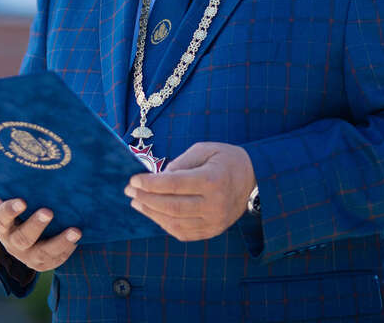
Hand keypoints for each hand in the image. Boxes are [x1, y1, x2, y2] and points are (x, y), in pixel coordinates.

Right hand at [0, 164, 81, 270]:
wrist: (28, 236)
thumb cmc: (13, 208)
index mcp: (1, 224)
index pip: (3, 218)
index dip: (11, 210)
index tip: (23, 200)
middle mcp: (14, 242)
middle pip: (23, 237)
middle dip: (36, 225)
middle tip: (49, 211)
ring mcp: (30, 255)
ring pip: (44, 251)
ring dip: (60, 242)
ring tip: (75, 231)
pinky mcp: (46, 262)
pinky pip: (57, 259)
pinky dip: (68, 249)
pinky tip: (78, 237)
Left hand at [124, 142, 255, 241]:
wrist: (254, 180)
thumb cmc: (226, 160)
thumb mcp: (205, 149)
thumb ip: (180, 162)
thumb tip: (158, 177)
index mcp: (212, 180)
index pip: (174, 185)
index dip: (150, 184)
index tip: (133, 180)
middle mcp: (214, 204)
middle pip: (171, 206)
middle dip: (145, 199)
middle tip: (129, 191)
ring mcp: (214, 221)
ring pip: (174, 223)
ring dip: (151, 213)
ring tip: (136, 203)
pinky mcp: (213, 231)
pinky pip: (183, 233)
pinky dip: (164, 225)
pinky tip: (153, 214)